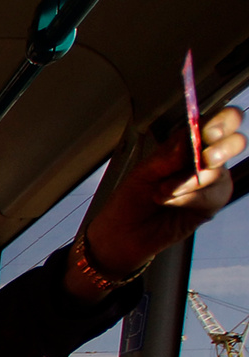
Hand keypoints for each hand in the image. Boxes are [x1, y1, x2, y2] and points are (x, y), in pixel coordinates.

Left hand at [77, 107, 243, 289]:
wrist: (121, 234)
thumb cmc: (130, 199)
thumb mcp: (144, 171)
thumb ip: (169, 154)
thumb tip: (191, 140)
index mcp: (189, 143)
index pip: (219, 122)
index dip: (221, 122)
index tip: (206, 132)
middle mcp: (205, 160)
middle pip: (235, 142)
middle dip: (221, 148)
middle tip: (202, 158)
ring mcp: (210, 184)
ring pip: (220, 172)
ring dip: (191, 181)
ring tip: (163, 191)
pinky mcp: (208, 206)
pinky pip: (211, 196)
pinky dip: (189, 197)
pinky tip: (169, 200)